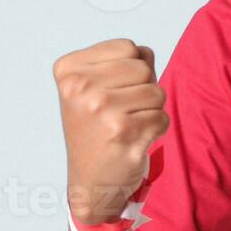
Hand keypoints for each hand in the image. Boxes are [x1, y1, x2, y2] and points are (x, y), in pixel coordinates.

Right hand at [53, 38, 169, 223]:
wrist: (90, 183)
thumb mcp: (93, 88)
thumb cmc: (96, 130)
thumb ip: (121, 62)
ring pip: (157, 92)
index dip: (130, 69)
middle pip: (144, 68)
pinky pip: (162, 117)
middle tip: (121, 113)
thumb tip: (146, 53)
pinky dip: (155, 129)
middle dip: (143, 89)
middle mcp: (80, 88)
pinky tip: (133, 141)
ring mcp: (100, 110)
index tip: (109, 93)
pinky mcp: (122, 133)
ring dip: (150, 110)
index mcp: (68, 70)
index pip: (128, 47)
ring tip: (127, 126)